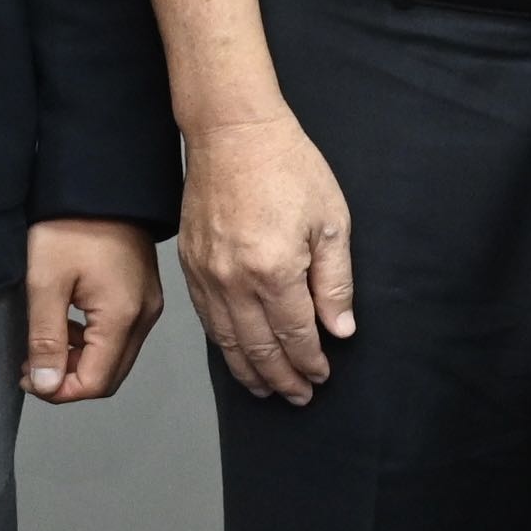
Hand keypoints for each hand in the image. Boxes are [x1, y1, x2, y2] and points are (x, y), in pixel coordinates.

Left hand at [20, 219, 162, 402]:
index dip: (58, 390)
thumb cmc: (70, 226)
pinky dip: (92, 344)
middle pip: (109, 376)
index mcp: (122, 317)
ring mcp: (147, 306)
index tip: (26, 377)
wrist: (98, 186)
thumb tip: (46, 384)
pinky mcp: (143, 296)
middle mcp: (144, 317)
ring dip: (79, 362)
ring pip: (115, 359)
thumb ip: (46, 339)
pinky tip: (67, 326)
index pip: (95, 382)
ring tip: (43, 345)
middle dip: (68, 380)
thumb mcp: (45, 283)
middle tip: (31, 366)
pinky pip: (121, 337)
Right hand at [183, 109, 355, 401]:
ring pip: (227, 341)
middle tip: (299, 397)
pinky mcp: (190, 265)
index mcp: (274, 270)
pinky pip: (207, 320)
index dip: (310, 361)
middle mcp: (234, 280)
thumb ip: (335, 283)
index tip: (322, 377)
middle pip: (258, 347)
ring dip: (249, 371)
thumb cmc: (288, 168)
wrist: (233, 133)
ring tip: (268, 391)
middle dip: (281, 378)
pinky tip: (236, 356)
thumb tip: (340, 330)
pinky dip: (223, 346)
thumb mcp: (332, 222)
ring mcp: (207, 275)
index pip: (294, 335)